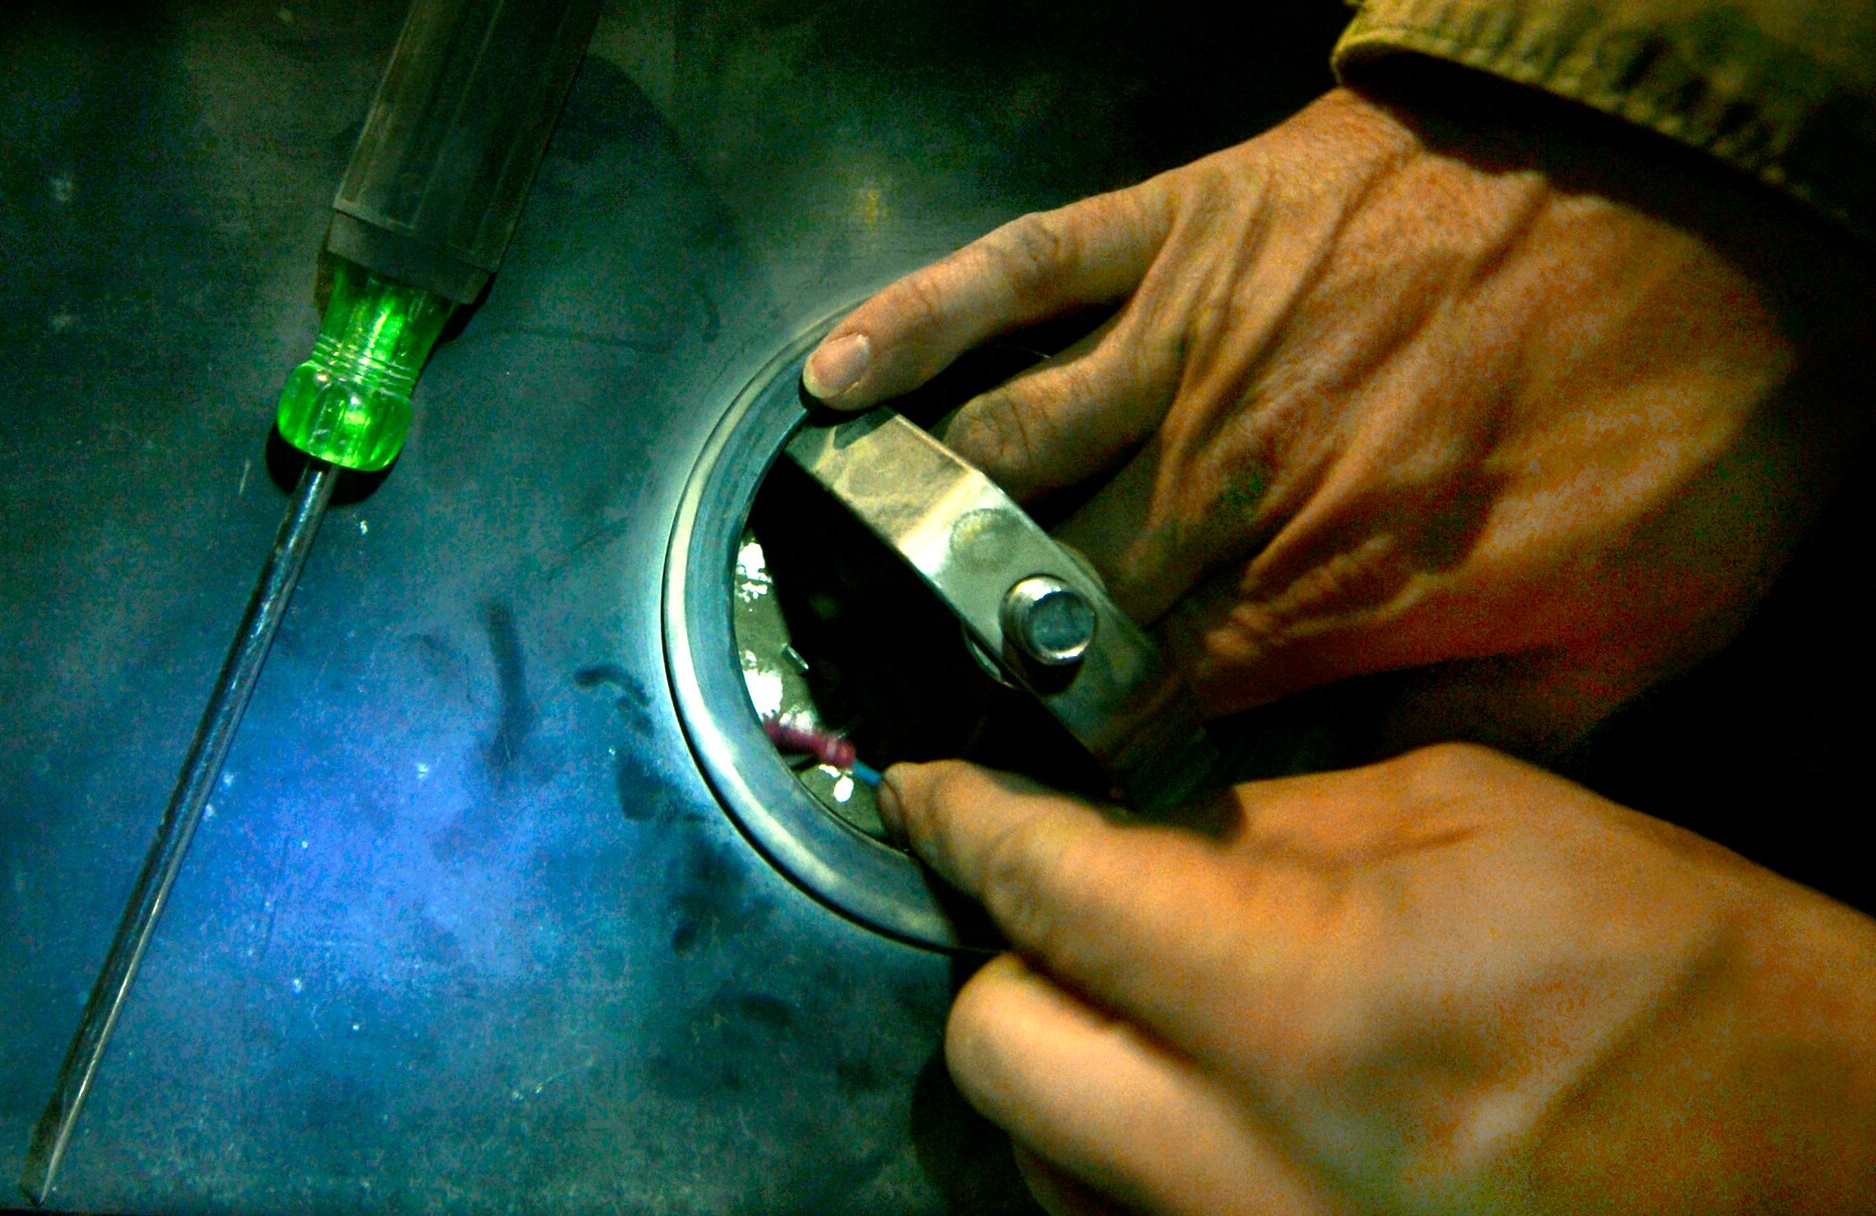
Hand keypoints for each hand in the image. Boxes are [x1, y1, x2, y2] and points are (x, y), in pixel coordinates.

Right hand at [804, 83, 1874, 751]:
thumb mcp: (1640, 635)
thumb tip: (1336, 788)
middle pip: (1033, 592)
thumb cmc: (1686, 409)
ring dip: (901, 515)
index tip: (994, 787)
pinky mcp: (1179, 225)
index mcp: (1312, 593)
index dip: (1052, 752)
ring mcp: (1184, 342)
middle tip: (871, 692)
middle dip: (946, 656)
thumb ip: (1468, 730)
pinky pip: (1016, 272)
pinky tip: (836, 379)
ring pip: (997, 450)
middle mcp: (1216, 481)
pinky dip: (917, 321)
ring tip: (822, 564)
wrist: (1715, 180)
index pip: (1127, 704)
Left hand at [877, 748, 1875, 1214]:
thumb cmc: (1677, 970)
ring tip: (1154, 1003)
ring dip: (1064, 1062)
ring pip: (1036, 1154)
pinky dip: (1119, 1153)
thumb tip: (1127, 824)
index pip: (1047, 889)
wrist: (1822, 1161)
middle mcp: (1244, 1167)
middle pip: (994, 1045)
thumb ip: (1268, 823)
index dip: (965, 817)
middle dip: (1006, 953)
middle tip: (1067, 899)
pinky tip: (1200, 1099)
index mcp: (1304, 1005)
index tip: (931, 785)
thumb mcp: (1476, 822)